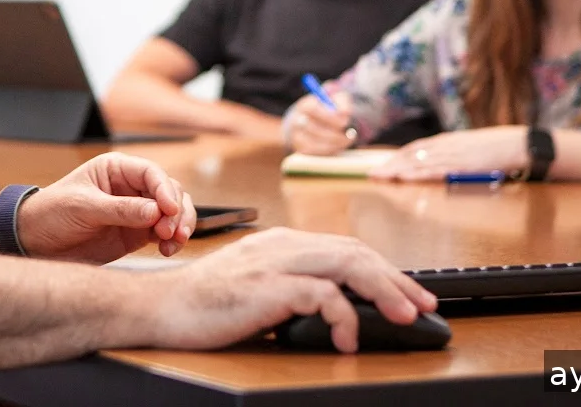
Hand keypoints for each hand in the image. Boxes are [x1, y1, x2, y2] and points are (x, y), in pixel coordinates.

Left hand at [17, 153, 196, 262]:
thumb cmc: (52, 212)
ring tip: (172, 243)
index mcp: (116, 169)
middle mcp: (130, 187)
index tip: (169, 210)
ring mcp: (136, 211)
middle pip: (169, 191)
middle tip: (169, 232)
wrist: (35, 240)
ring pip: (173, 213)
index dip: (165, 189)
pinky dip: (172, 241)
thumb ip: (120, 210)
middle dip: (176, 210)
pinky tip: (168, 250)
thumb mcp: (83, 207)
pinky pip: (163, 234)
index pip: (151, 173)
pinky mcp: (136, 234)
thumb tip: (156, 212)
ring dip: (179, 226)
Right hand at [151, 227, 436, 353]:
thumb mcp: (256, 288)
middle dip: (395, 280)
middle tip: (422, 307)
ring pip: (345, 264)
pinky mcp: (263, 286)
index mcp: (280, 243)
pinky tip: (346, 337)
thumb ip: (292, 287)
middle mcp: (280, 245)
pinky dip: (343, 314)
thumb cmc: (203, 305)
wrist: (158, 308)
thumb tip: (339, 309)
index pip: (345, 248)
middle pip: (353, 252)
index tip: (411, 295)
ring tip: (403, 318)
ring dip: (383, 291)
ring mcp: (271, 262)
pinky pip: (319, 293)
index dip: (384, 270)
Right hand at [284, 91, 356, 153]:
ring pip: (314, 143)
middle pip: (313, 129)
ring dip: (333, 144)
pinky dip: (329, 151)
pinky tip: (338, 146)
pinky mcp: (301, 148)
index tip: (345, 122)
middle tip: (350, 136)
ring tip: (346, 140)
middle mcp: (297, 120)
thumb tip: (344, 113)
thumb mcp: (336, 101)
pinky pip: (315, 152)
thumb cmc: (329, 109)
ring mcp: (297, 135)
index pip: (312, 110)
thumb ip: (342, 104)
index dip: (329, 117)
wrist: (314, 121)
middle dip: (333, 134)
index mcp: (305, 105)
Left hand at [366, 126, 528, 181]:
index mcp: (447, 141)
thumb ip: (453, 154)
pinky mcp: (462, 165)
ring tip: (381, 176)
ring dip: (398, 169)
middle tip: (372, 173)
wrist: (519, 145)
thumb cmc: (498, 147)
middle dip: (390, 164)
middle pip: (411, 154)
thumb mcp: (470, 147)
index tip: (380, 165)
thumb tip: (437, 162)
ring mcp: (453, 155)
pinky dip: (418, 173)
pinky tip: (405, 177)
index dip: (396, 157)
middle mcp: (446, 145)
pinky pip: (436, 170)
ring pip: (419, 161)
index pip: (414, 148)